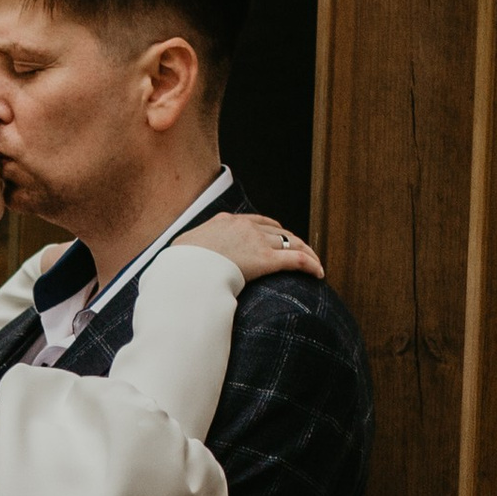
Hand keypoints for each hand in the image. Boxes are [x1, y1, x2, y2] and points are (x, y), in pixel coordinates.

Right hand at [178, 212, 324, 281]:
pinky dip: (310, 265)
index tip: (275, 236)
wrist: (183, 270)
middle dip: (291, 239)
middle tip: (300, 250)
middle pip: (277, 230)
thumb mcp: (181, 249)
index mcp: (226, 222)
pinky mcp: (266, 260)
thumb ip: (189, 249)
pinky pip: (295, 259)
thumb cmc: (178, 264)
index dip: (270, 229)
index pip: (256, 221)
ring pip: (291, 242)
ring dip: (305, 251)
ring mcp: (256, 242)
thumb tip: (179, 258)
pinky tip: (318, 273)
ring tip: (314, 263)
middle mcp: (245, 227)